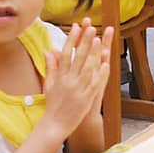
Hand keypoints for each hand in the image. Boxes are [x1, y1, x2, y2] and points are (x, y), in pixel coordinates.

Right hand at [43, 19, 109, 137]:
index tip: (76, 27)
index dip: (71, 39)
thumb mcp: (49, 84)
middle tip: (90, 28)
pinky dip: (99, 74)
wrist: (55, 125)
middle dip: (84, 41)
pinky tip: (105, 63)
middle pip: (77, 58)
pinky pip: (94, 84)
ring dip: (93, 54)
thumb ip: (51, 66)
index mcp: (59, 76)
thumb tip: (48, 50)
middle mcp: (68, 81)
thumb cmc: (53, 104)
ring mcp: (78, 89)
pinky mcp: (86, 98)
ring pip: (87, 68)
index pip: (65, 54)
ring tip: (99, 40)